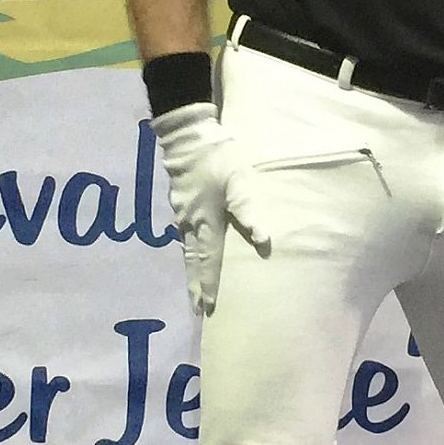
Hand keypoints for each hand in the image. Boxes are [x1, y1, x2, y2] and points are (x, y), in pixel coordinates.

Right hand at [154, 103, 264, 317]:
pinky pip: (184, 236)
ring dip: (191, 271)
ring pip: (186, 250)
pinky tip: (191, 253)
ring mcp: (182, 213)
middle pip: (192, 261)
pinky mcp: (180, 202)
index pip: (208, 261)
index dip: (209, 285)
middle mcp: (190, 223)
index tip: (208, 307)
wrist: (188, 135)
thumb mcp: (239, 181)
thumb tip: (263, 241)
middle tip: (197, 309)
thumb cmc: (218, 158)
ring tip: (194, 288)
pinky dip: (188, 252)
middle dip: (196, 285)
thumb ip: (249, 210)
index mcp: (205, 222)